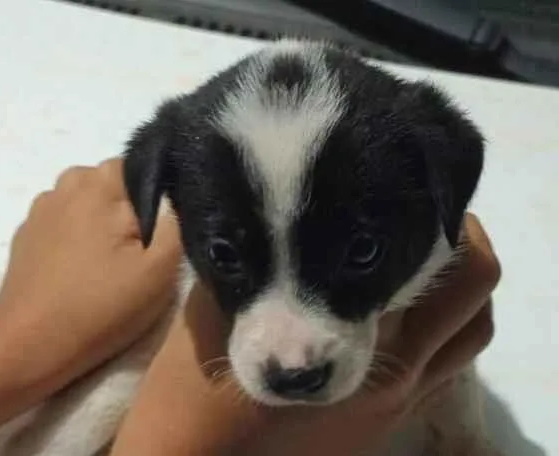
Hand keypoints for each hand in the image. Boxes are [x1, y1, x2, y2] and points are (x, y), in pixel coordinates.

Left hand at [0, 158, 181, 385]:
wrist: (29, 345)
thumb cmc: (101, 306)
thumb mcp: (160, 269)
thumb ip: (176, 222)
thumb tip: (178, 195)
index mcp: (99, 184)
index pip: (142, 164)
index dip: (160, 194)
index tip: (164, 229)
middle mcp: (66, 184)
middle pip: (113, 182)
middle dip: (131, 207)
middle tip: (139, 251)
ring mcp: (41, 208)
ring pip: (88, 201)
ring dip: (103, 221)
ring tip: (110, 263)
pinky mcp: (27, 233)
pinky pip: (66, 220)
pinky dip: (79, 235)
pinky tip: (82, 270)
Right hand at [111, 214, 499, 455]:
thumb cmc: (201, 391)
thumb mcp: (216, 311)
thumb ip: (249, 261)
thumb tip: (264, 217)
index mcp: (358, 339)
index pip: (438, 271)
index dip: (444, 229)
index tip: (422, 203)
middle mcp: (395, 372)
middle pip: (473, 300)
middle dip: (466, 252)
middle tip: (438, 225)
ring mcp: (398, 404)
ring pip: (468, 339)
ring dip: (462, 296)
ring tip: (431, 268)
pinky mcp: (389, 424)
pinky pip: (447, 370)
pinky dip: (443, 333)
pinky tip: (405, 317)